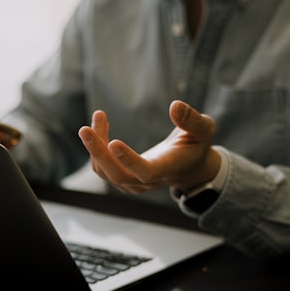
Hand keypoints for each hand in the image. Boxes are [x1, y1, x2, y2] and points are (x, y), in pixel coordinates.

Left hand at [78, 100, 220, 193]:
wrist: (189, 167)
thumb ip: (193, 120)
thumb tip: (175, 106)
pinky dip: (96, 147)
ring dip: (95, 145)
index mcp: (167, 169)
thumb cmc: (197, 145)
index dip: (128, 159)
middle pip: (116, 175)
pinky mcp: (123, 180)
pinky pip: (102, 167)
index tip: (113, 142)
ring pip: (105, 171)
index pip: (145, 171)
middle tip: (84, 129)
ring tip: (99, 116)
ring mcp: (133, 184)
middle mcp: (147, 182)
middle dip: (98, 153)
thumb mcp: (204, 129)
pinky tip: (99, 126)